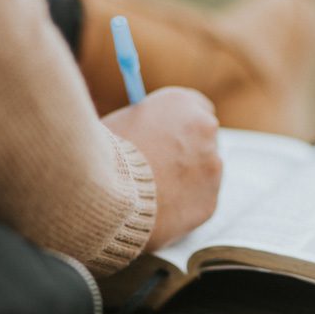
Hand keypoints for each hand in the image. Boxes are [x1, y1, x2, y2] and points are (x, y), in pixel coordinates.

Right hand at [102, 87, 222, 251]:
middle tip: (161, 169)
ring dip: (185, 181)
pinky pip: (196, 204)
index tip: (170, 138)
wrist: (103, 191)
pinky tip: (157, 212)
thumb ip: (147, 125)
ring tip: (150, 194)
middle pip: (204, 141)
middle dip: (187, 154)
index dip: (180, 126)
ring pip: (202, 174)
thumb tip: (154, 136)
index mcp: (182, 102)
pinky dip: (181, 208)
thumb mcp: (121, 122)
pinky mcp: (209, 201)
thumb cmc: (102, 154)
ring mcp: (212, 166)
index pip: (196, 108)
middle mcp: (205, 128)